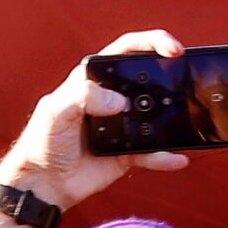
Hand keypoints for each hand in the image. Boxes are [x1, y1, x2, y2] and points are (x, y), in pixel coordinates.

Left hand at [0, 31, 191, 210]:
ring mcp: (123, 126)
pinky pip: (152, 153)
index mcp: (94, 80)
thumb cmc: (41, 143)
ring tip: (186, 120)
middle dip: (170, 77)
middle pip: (149, 79)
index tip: (173, 50)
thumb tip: (120, 101)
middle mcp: (112, 99)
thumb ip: (83, 96)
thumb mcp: (54, 111)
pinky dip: (165, 156)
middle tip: (185, 80)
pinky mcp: (128, 153)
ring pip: (157, 116)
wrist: (42, 184)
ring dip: (173, 117)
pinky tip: (177, 158)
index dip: (152, 43)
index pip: (128, 50)